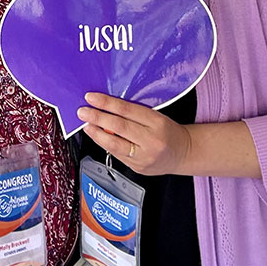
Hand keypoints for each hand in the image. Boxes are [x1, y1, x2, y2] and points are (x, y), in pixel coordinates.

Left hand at [77, 93, 191, 175]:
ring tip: (86, 125)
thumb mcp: (156, 116)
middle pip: (119, 127)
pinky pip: (117, 155)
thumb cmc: (168, 131)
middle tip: (82, 111)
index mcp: (157, 122)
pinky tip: (97, 137)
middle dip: (97, 118)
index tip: (91, 97)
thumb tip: (106, 107)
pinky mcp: (138, 168)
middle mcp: (152, 140)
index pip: (127, 110)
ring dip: (96, 134)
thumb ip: (134, 113)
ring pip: (115, 145)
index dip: (107, 103)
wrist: (184, 154)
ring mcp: (144, 157)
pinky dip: (104, 144)